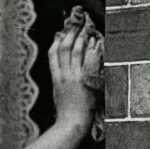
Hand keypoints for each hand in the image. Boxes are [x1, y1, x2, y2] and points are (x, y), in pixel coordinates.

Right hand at [48, 7, 103, 125]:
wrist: (71, 124)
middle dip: (70, 34)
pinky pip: (88, 60)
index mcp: (55, 79)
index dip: (56, 41)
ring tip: (87, 28)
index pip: (53, 54)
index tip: (61, 33)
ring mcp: (74, 77)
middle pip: (64, 48)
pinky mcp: (85, 81)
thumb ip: (60, 81)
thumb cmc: (66, 113)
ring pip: (76, 51)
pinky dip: (92, 49)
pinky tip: (96, 42)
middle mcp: (64, 75)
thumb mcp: (58, 94)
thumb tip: (62, 71)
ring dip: (82, 38)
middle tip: (76, 24)